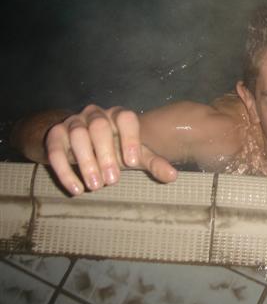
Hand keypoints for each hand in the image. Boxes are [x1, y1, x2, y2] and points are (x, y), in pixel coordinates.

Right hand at [45, 104, 176, 194]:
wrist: (76, 144)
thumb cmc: (112, 149)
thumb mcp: (133, 155)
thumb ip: (153, 162)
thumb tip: (173, 176)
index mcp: (118, 115)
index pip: (126, 118)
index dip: (130, 138)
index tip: (132, 162)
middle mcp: (96, 114)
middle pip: (100, 127)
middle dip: (106, 154)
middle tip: (113, 181)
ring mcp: (74, 122)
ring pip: (78, 136)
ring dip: (87, 162)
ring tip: (95, 186)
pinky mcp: (55, 134)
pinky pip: (56, 150)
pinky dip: (65, 171)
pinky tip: (76, 190)